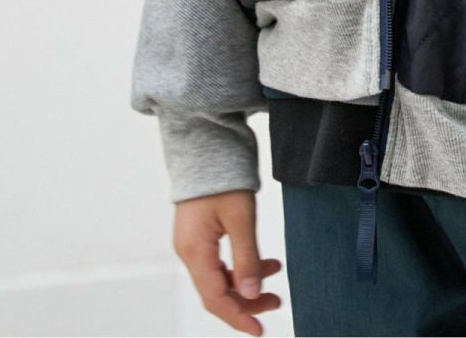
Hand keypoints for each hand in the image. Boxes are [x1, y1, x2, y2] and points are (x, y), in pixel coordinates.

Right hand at [173, 189, 282, 335]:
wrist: (207, 146)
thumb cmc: (222, 175)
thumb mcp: (241, 218)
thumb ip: (246, 259)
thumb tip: (251, 294)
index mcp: (195, 251)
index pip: (215, 299)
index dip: (238, 317)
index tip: (259, 329)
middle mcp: (189, 252)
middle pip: (216, 291)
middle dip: (246, 301)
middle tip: (276, 302)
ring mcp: (193, 244)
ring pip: (219, 277)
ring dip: (245, 282)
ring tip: (275, 273)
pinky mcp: (200, 235)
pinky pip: (219, 262)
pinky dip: (240, 266)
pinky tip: (262, 261)